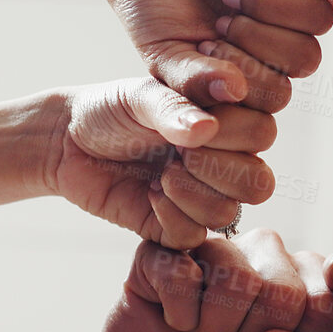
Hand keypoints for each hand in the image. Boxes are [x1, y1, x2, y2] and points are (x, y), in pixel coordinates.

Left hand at [46, 79, 277, 248]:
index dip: (233, 128)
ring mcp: (204, 197)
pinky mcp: (177, 227)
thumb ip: (175, 106)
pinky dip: (170, 214)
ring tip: (161, 174)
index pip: (263, 131)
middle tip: (178, 152)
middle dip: (217, 167)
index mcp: (228, 121)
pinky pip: (193, 235)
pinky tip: (149, 193)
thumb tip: (207, 127)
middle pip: (259, 182)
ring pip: (230, 212)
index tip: (193, 116)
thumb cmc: (111, 110)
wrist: (69, 143)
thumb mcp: (141, 96)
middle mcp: (225, 161)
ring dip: (191, 192)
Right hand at [95, 232, 332, 331]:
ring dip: (217, 329)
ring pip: (236, 276)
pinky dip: (178, 313)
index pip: (326, 304)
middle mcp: (267, 257)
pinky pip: (181, 270)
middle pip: (283, 291)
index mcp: (309, 286)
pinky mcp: (163, 255)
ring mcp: (215, 251)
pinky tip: (175, 322)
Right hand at [110, 0, 331, 112]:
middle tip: (217, 23)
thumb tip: (235, 91)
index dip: (245, 78)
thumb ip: (194, 84)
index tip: (204, 50)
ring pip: (317, 19)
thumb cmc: (154, 14)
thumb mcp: (165, 58)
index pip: (278, 95)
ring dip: (268, 8)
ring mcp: (289, 1)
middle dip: (256, 42)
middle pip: (305, 59)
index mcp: (254, 77)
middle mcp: (279, 43)